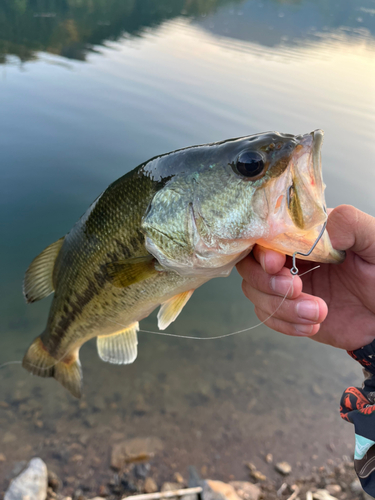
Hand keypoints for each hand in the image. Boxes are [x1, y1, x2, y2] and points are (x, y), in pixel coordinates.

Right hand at [236, 205, 374, 350]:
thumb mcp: (374, 240)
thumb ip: (348, 223)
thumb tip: (315, 229)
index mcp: (304, 234)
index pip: (265, 234)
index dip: (262, 249)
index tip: (276, 263)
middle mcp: (288, 256)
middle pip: (248, 264)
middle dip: (266, 280)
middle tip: (297, 288)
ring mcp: (284, 284)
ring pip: (254, 292)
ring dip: (282, 306)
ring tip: (319, 313)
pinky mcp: (286, 310)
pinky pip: (267, 316)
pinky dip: (286, 324)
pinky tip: (313, 325)